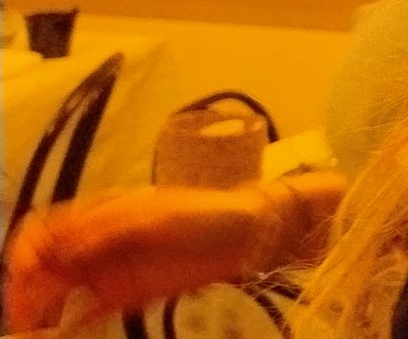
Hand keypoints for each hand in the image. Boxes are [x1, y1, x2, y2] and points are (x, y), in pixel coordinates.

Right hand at [4, 185, 283, 330]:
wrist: (252, 236)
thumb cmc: (209, 214)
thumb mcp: (160, 215)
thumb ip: (112, 230)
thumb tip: (70, 246)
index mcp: (99, 212)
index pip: (43, 228)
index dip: (25, 250)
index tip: (23, 274)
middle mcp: (96, 242)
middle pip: (43, 265)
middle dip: (25, 288)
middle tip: (23, 316)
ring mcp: (109, 270)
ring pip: (57, 292)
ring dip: (40, 311)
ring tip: (33, 331)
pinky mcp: (126, 295)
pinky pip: (86, 314)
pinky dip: (68, 326)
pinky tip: (60, 336)